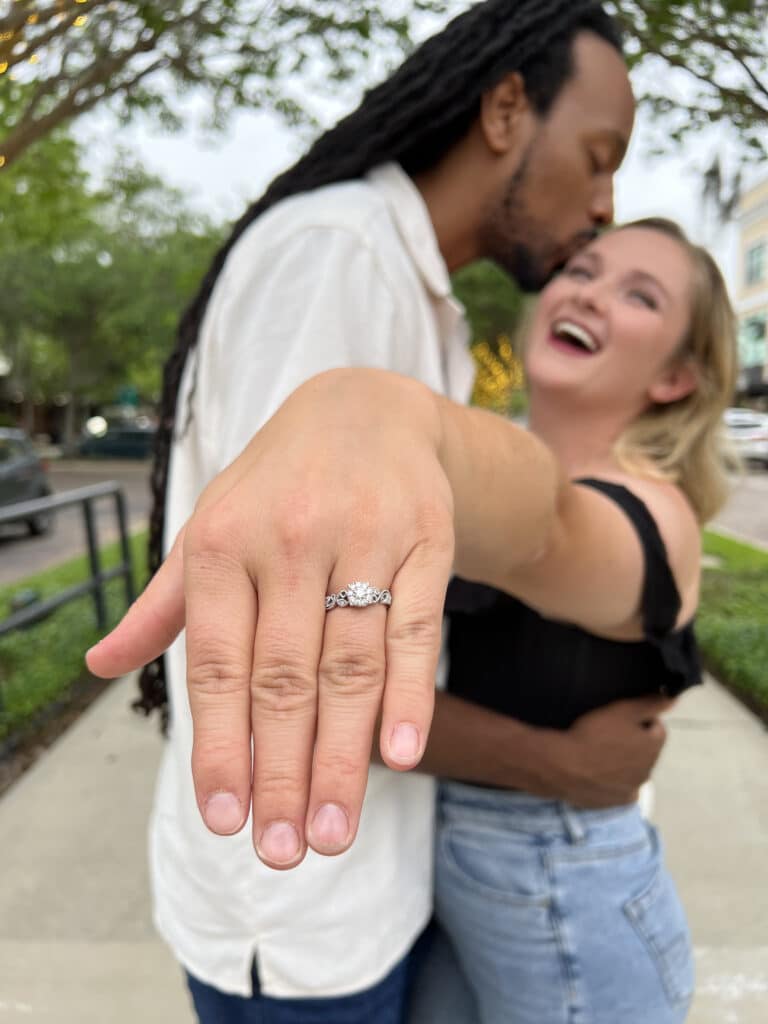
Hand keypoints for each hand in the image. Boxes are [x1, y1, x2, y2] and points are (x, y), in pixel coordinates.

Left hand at [87, 370, 454, 867]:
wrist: (362, 410)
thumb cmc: (274, 486)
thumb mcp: (209, 527)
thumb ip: (163, 604)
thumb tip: (99, 666)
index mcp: (220, 543)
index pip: (216, 666)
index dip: (219, 747)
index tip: (225, 821)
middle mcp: (286, 541)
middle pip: (283, 680)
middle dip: (282, 774)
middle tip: (282, 852)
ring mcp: (361, 538)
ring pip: (349, 666)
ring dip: (342, 758)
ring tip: (333, 832)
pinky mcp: (423, 540)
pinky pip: (415, 628)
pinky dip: (408, 695)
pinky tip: (398, 755)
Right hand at [534, 696, 672, 807]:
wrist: (564, 766)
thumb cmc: (592, 735)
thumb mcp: (622, 710)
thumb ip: (650, 704)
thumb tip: (673, 700)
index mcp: (653, 747)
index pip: (657, 728)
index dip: (640, 720)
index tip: (619, 719)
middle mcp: (649, 770)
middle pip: (646, 750)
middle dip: (634, 742)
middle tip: (607, 734)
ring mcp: (634, 788)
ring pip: (634, 769)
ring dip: (624, 761)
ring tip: (599, 753)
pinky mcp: (619, 801)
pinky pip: (623, 787)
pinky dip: (616, 780)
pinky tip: (599, 772)